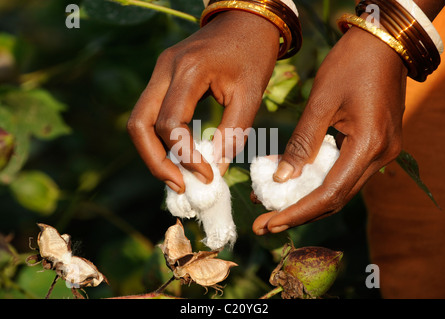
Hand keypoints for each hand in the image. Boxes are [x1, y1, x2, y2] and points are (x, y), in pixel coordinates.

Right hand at [127, 11, 279, 193]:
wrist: (246, 19)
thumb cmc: (254, 53)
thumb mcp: (251, 94)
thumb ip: (233, 133)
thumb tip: (215, 169)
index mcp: (188, 70)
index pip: (170, 123)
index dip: (184, 156)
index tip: (207, 176)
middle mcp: (165, 69)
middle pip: (139, 124)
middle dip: (155, 161)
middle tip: (178, 185)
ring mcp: (160, 71)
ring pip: (139, 120)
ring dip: (153, 152)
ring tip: (177, 176)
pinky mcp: (163, 76)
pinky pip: (151, 112)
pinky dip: (160, 138)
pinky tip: (178, 154)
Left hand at [253, 25, 407, 234]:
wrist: (384, 42)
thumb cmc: (351, 64)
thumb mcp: (321, 102)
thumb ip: (302, 144)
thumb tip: (281, 179)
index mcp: (368, 146)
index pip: (329, 194)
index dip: (297, 212)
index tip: (268, 223)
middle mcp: (380, 156)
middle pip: (335, 199)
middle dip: (298, 213)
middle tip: (264, 224)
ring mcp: (381, 152)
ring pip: (339, 189)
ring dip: (305, 200)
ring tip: (270, 207)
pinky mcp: (373, 145)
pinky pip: (343, 172)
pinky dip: (316, 181)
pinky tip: (290, 183)